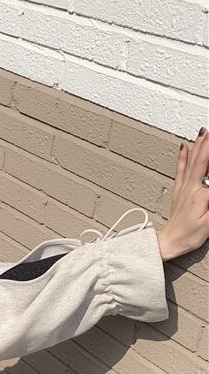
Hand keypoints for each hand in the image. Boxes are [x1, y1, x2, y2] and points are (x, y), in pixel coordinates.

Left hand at [157, 127, 208, 260]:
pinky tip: (183, 146)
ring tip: (204, 131)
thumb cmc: (189, 235)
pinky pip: (181, 169)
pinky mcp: (179, 191)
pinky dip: (183, 156)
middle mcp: (190, 187)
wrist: (169, 242)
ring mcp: (183, 188)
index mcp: (200, 193)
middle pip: (202, 160)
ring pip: (192, 161)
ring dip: (199, 144)